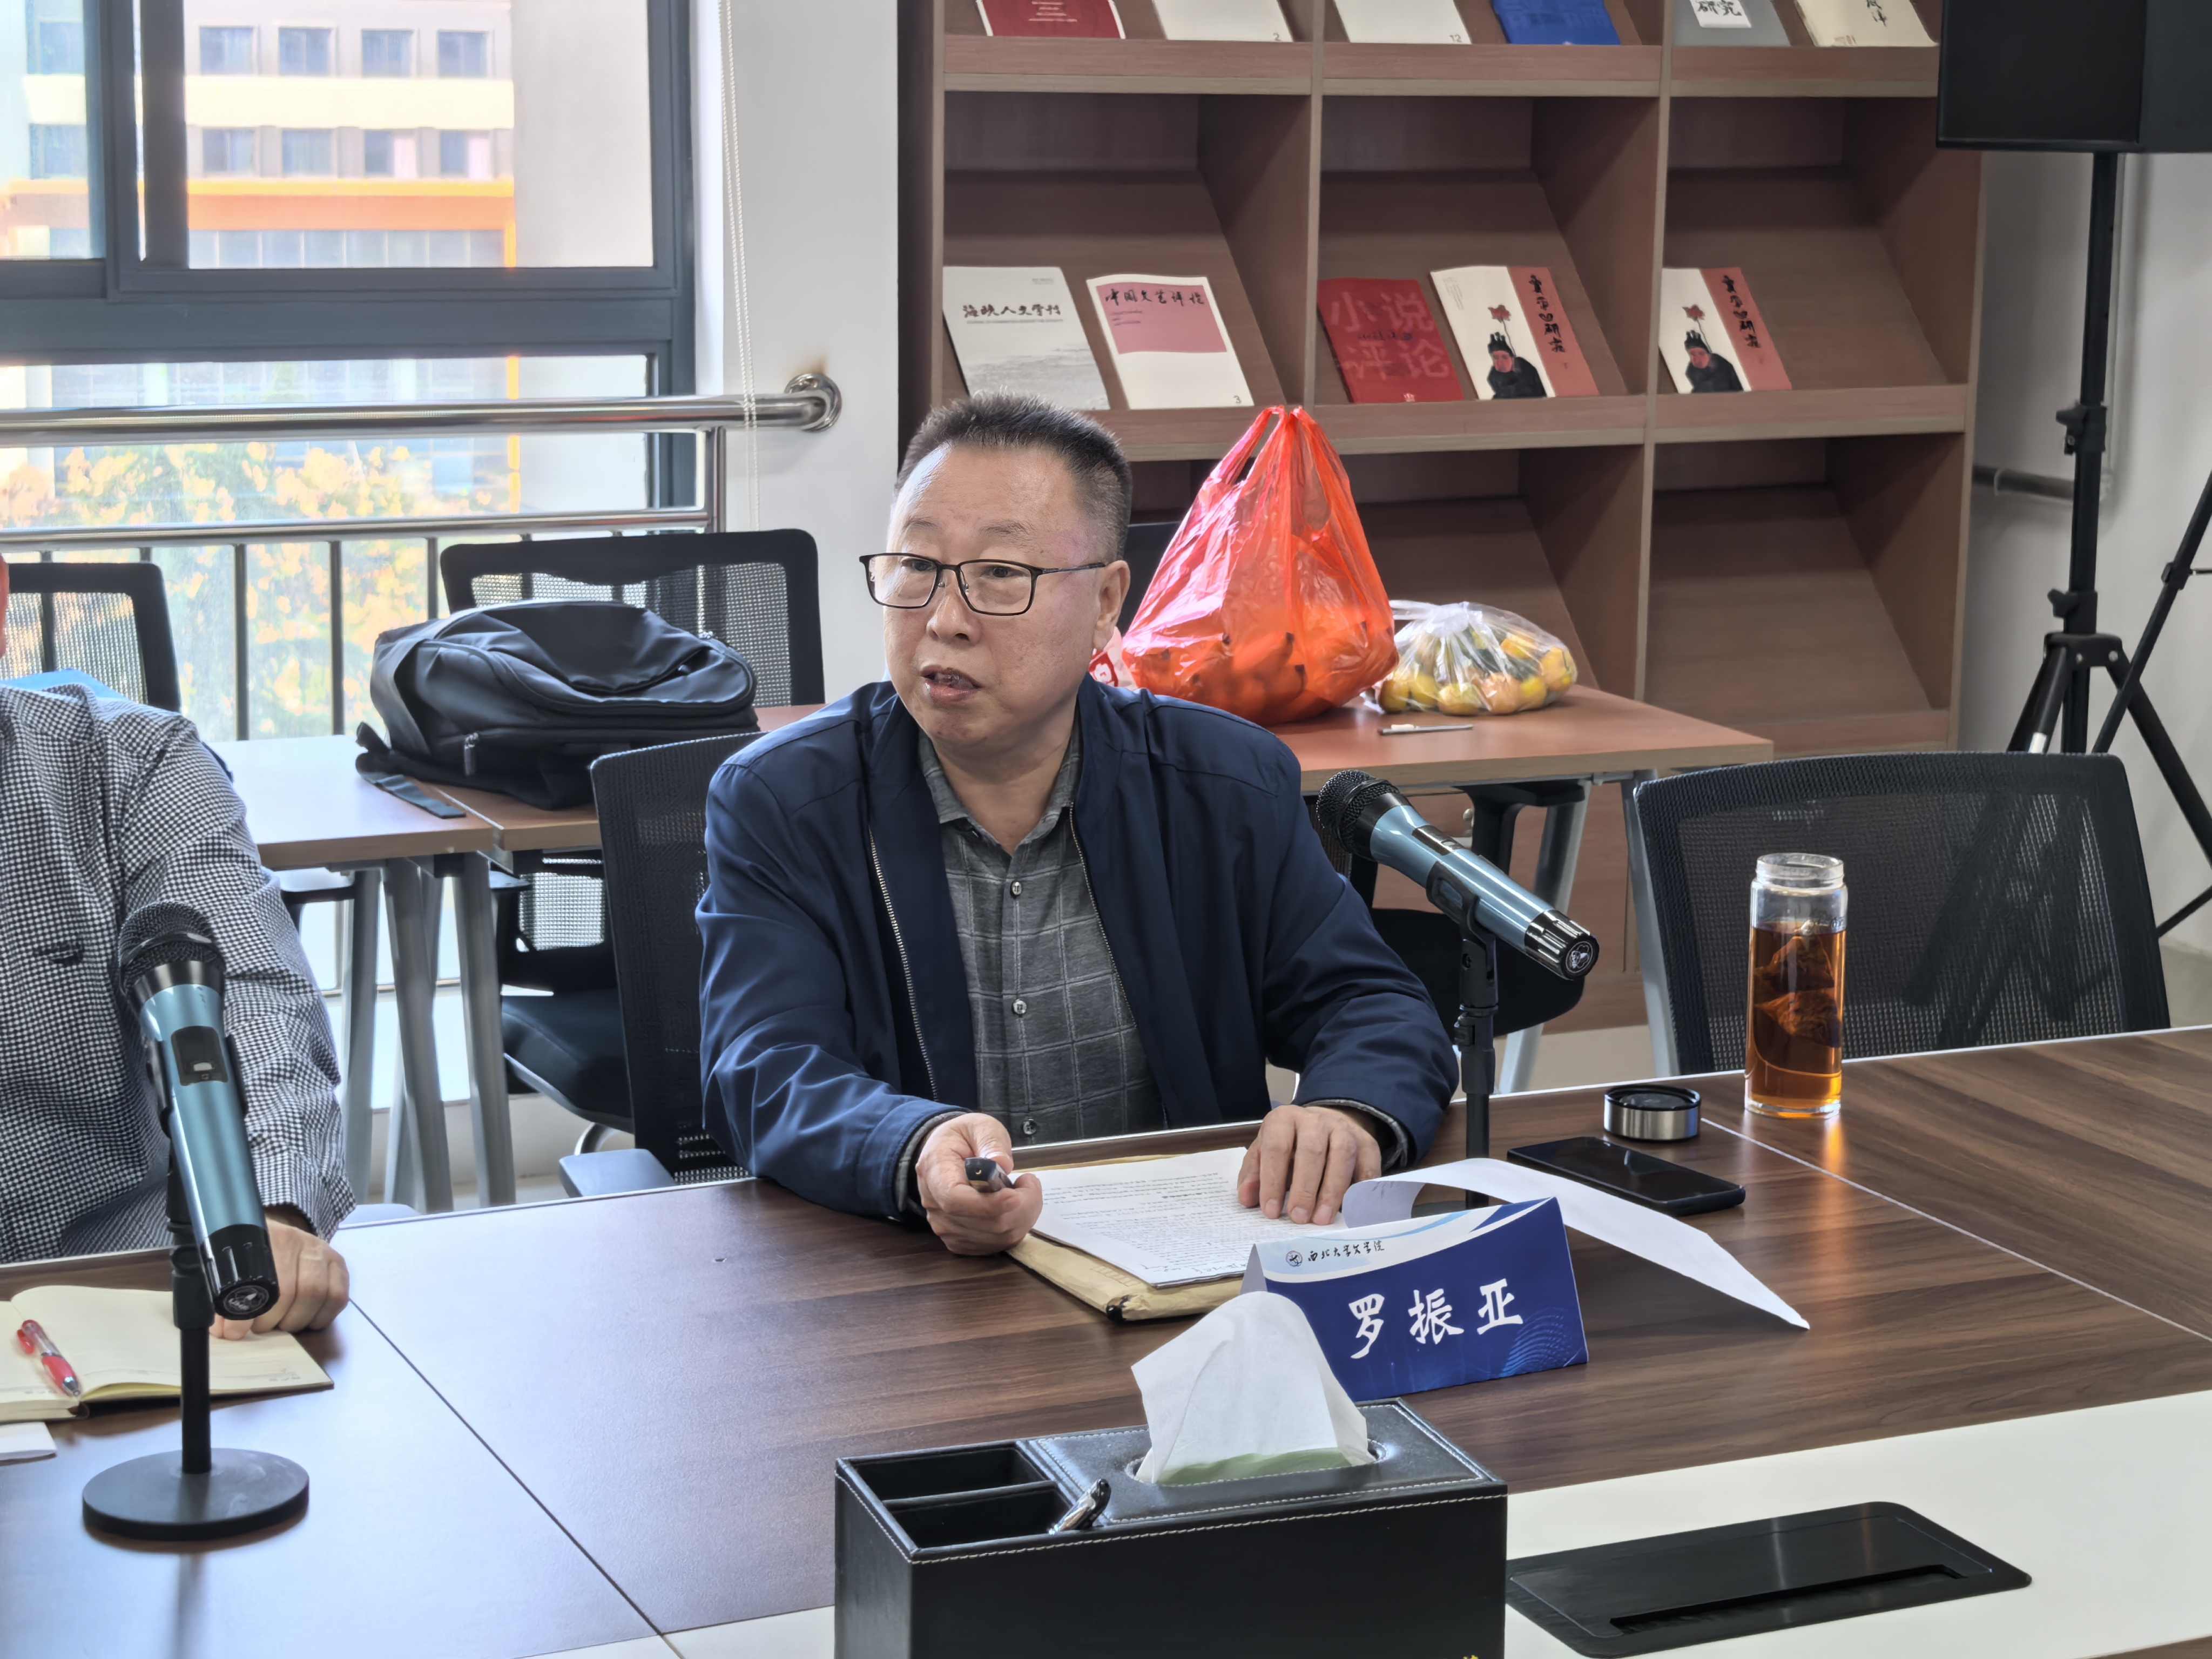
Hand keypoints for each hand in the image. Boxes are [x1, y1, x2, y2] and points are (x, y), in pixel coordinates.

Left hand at [214, 1209, 350, 1339]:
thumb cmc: (250, 1255)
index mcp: (263, 1240)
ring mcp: (321, 1251)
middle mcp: (295, 1241)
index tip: (234, 1332)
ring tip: (282, 1324)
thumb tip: (224, 1330)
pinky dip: (323, 1316)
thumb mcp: (231, 1267)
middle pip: (288, 1292)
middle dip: (271, 1321)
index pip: (257, 1282)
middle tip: (260, 1328)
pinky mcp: (337, 1262)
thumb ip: (223, 1297)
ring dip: (296, 1321)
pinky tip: (307, 1319)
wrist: (276, 1232)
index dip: (246, 1314)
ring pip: (316, 1295)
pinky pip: (338, 1297)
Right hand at [915, 1113, 1043, 1255]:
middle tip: (1029, 1182)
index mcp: (934, 1170)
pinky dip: (1016, 1227)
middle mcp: (934, 1205)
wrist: (946, 1154)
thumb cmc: (964, 1138)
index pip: (955, 1199)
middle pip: (982, 1222)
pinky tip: (1015, 1206)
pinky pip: (996, 1244)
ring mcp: (946, 1227)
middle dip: (1019, 1206)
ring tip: (1023, 1190)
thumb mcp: (979, 1126)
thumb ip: (990, 1142)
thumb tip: (1002, 1164)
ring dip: (1022, 1216)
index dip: (988, 1204)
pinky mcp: (960, 1240)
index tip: (1015, 1196)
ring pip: (995, 1237)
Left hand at [1237, 1105, 1380, 1226]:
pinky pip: (1367, 1167)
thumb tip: (1247, 1198)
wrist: (1325, 1124)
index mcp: (1284, 1119)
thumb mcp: (1264, 1152)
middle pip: (1312, 1151)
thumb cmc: (1289, 1144)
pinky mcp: (1367, 1144)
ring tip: (1321, 1219)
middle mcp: (1315, 1120)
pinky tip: (1348, 1210)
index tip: (1271, 1211)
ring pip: (1342, 1156)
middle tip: (1299, 1218)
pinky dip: (1360, 1190)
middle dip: (1305, 1188)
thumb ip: (1254, 1174)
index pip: (1277, 1147)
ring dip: (1332, 1191)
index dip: (1273, 1180)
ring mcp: (1344, 1130)